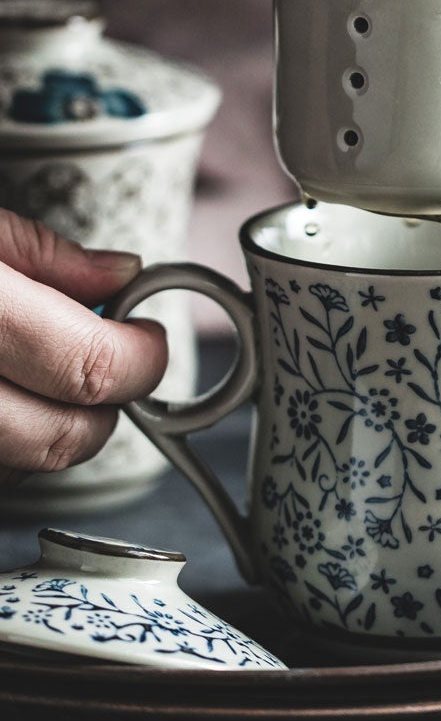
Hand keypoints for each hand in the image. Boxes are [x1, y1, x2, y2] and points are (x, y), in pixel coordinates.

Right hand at [0, 210, 167, 484]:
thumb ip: (43, 254)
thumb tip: (121, 275)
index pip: (88, 367)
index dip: (139, 360)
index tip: (146, 340)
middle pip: (58, 440)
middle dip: (103, 408)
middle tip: (107, 365)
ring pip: (20, 467)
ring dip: (49, 428)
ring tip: (40, 372)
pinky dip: (8, 437)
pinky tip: (3, 389)